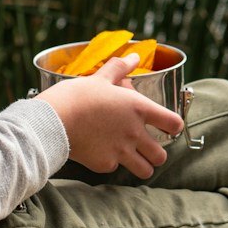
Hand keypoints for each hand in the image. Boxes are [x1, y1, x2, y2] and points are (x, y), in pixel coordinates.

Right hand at [34, 56, 184, 177]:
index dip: (173, 126)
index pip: (173, 123)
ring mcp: (121, 151)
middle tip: (146, 147)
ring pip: (145, 171)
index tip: (167, 126)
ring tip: (132, 158)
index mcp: (138, 108)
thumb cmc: (77, 96)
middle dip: (156, 154)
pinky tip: (100, 151)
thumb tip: (133, 56)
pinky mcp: (104, 164)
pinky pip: (115, 168)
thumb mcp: (101, 78)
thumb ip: (120, 68)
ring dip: (141, 165)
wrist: (54, 119)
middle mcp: (134, 132)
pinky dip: (111, 162)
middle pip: (161, 156)